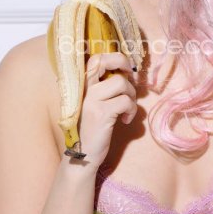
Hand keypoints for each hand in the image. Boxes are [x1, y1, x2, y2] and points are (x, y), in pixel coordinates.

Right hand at [77, 52, 136, 167]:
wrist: (81, 156)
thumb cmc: (90, 129)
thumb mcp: (92, 104)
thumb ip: (101, 89)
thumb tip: (124, 74)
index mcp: (80, 85)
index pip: (94, 58)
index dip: (114, 57)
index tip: (124, 69)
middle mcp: (83, 89)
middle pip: (105, 61)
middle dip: (124, 64)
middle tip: (130, 77)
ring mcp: (91, 100)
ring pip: (121, 82)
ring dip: (131, 95)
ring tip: (127, 108)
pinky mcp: (101, 113)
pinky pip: (126, 101)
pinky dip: (131, 110)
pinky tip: (125, 120)